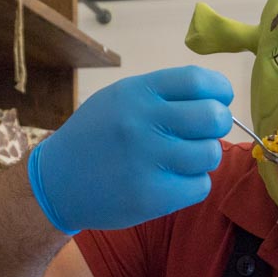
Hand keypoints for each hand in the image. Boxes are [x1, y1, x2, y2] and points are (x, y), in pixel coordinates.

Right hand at [27, 66, 232, 233]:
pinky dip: (193, 185)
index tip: (220, 99)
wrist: (56, 182)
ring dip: (204, 157)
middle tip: (205, 133)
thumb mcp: (119, 100)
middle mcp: (142, 123)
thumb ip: (163, 96)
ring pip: (210, 154)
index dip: (219, 90)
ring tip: (184, 159)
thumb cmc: (97, 137)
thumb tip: (216, 99)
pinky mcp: (151, 196)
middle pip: (212, 117)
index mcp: (136, 93)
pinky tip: (173, 181)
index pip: (196, 80)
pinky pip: (199, 186)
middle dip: (219, 124)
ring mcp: (147, 160)